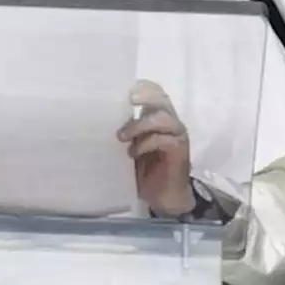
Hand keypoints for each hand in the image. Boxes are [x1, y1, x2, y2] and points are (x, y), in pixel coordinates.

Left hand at [117, 79, 195, 215]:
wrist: (164, 197)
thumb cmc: (146, 171)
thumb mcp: (132, 146)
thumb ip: (127, 131)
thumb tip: (104, 117)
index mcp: (159, 118)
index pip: (156, 93)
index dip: (144, 87)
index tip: (126, 89)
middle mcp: (171, 123)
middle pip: (162, 100)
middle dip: (145, 97)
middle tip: (129, 101)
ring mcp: (177, 136)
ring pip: (162, 118)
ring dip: (140, 124)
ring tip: (122, 136)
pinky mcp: (180, 151)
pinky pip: (164, 139)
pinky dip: (146, 143)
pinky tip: (133, 153)